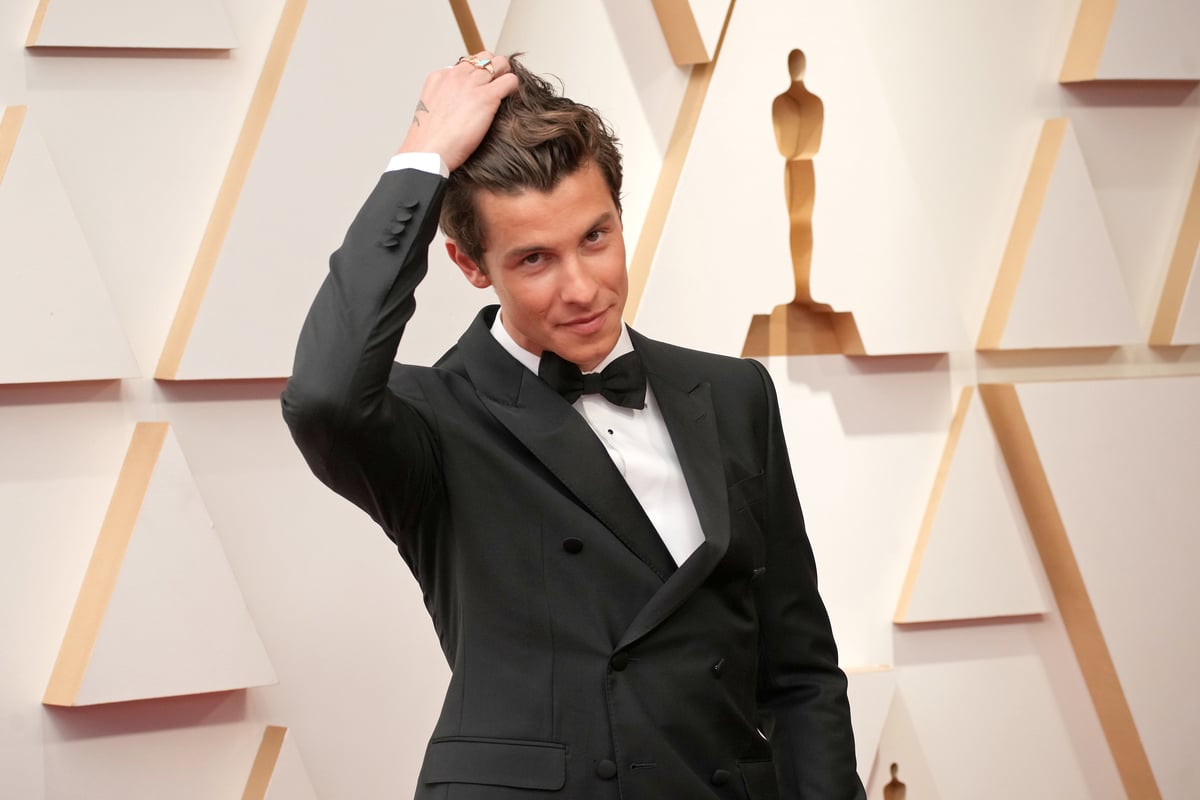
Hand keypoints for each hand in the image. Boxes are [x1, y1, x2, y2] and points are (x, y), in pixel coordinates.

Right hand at [397, 52, 518, 171]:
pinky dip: (515, 88)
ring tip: (507, 92)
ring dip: (506, 75)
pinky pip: (510, 80)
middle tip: (499, 85)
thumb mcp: (432, 111)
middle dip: (494, 69)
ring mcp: (471, 84)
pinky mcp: (486, 97)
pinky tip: (513, 99)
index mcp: (440, 77)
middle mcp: (455, 75)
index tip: (482, 87)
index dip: (477, 75)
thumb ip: (446, 101)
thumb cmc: (430, 141)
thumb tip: (459, 105)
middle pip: (484, 58)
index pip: (466, 65)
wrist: (428, 152)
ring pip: (499, 64)